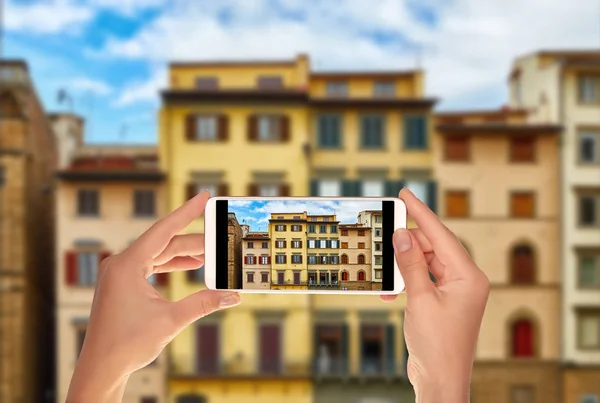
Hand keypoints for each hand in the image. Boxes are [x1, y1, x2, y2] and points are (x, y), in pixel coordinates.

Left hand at [66, 191, 240, 402]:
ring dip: (184, 254)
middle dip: (194, 241)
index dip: (186, 212)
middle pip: (164, 243)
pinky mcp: (122, 283)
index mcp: (127, 265)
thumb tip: (231, 295)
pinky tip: (190, 265)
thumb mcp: (171, 320)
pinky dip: (170, 264)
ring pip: (158, 254)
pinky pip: (150, 265)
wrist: (101, 367)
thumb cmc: (127, 344)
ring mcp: (119, 273)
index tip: (202, 196)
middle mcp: (120, 264)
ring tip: (210, 253)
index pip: (163, 230)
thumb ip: (203, 303)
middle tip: (220, 238)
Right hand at [382, 188, 489, 402]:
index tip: (406, 194)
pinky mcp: (443, 301)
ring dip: (403, 266)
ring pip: (425, 263)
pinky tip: (390, 289)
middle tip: (385, 230)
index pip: (442, 235)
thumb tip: (402, 234)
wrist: (440, 379)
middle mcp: (465, 280)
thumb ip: (410, 264)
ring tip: (385, 268)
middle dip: (407, 243)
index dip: (421, 213)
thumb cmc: (438, 345)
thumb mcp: (420, 299)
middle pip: (433, 247)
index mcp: (469, 276)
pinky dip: (405, 282)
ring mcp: (454, 291)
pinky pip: (422, 279)